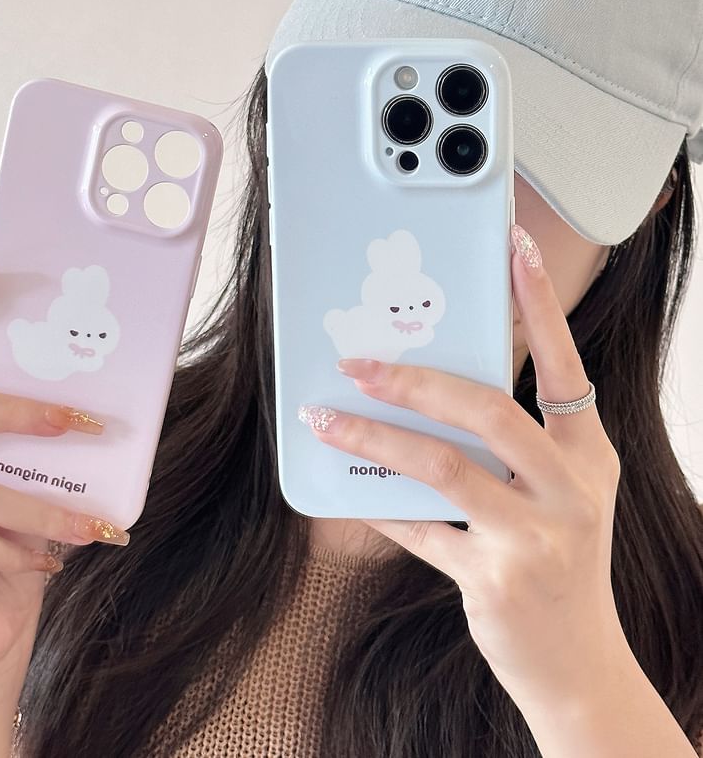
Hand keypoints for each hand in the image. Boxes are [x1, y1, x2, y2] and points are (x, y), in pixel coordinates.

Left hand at [299, 224, 627, 708]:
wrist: (580, 665)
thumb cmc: (559, 564)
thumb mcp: (553, 496)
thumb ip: (505, 448)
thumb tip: (424, 395)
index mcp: (588, 457)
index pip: (563, 365)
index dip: (540, 305)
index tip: (515, 249)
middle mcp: (570, 490)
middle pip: (487, 411)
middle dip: (416, 379)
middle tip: (358, 360)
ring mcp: (536, 539)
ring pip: (443, 467)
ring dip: (375, 436)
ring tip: (326, 414)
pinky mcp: (495, 581)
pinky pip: (420, 530)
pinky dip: (379, 506)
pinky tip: (345, 491)